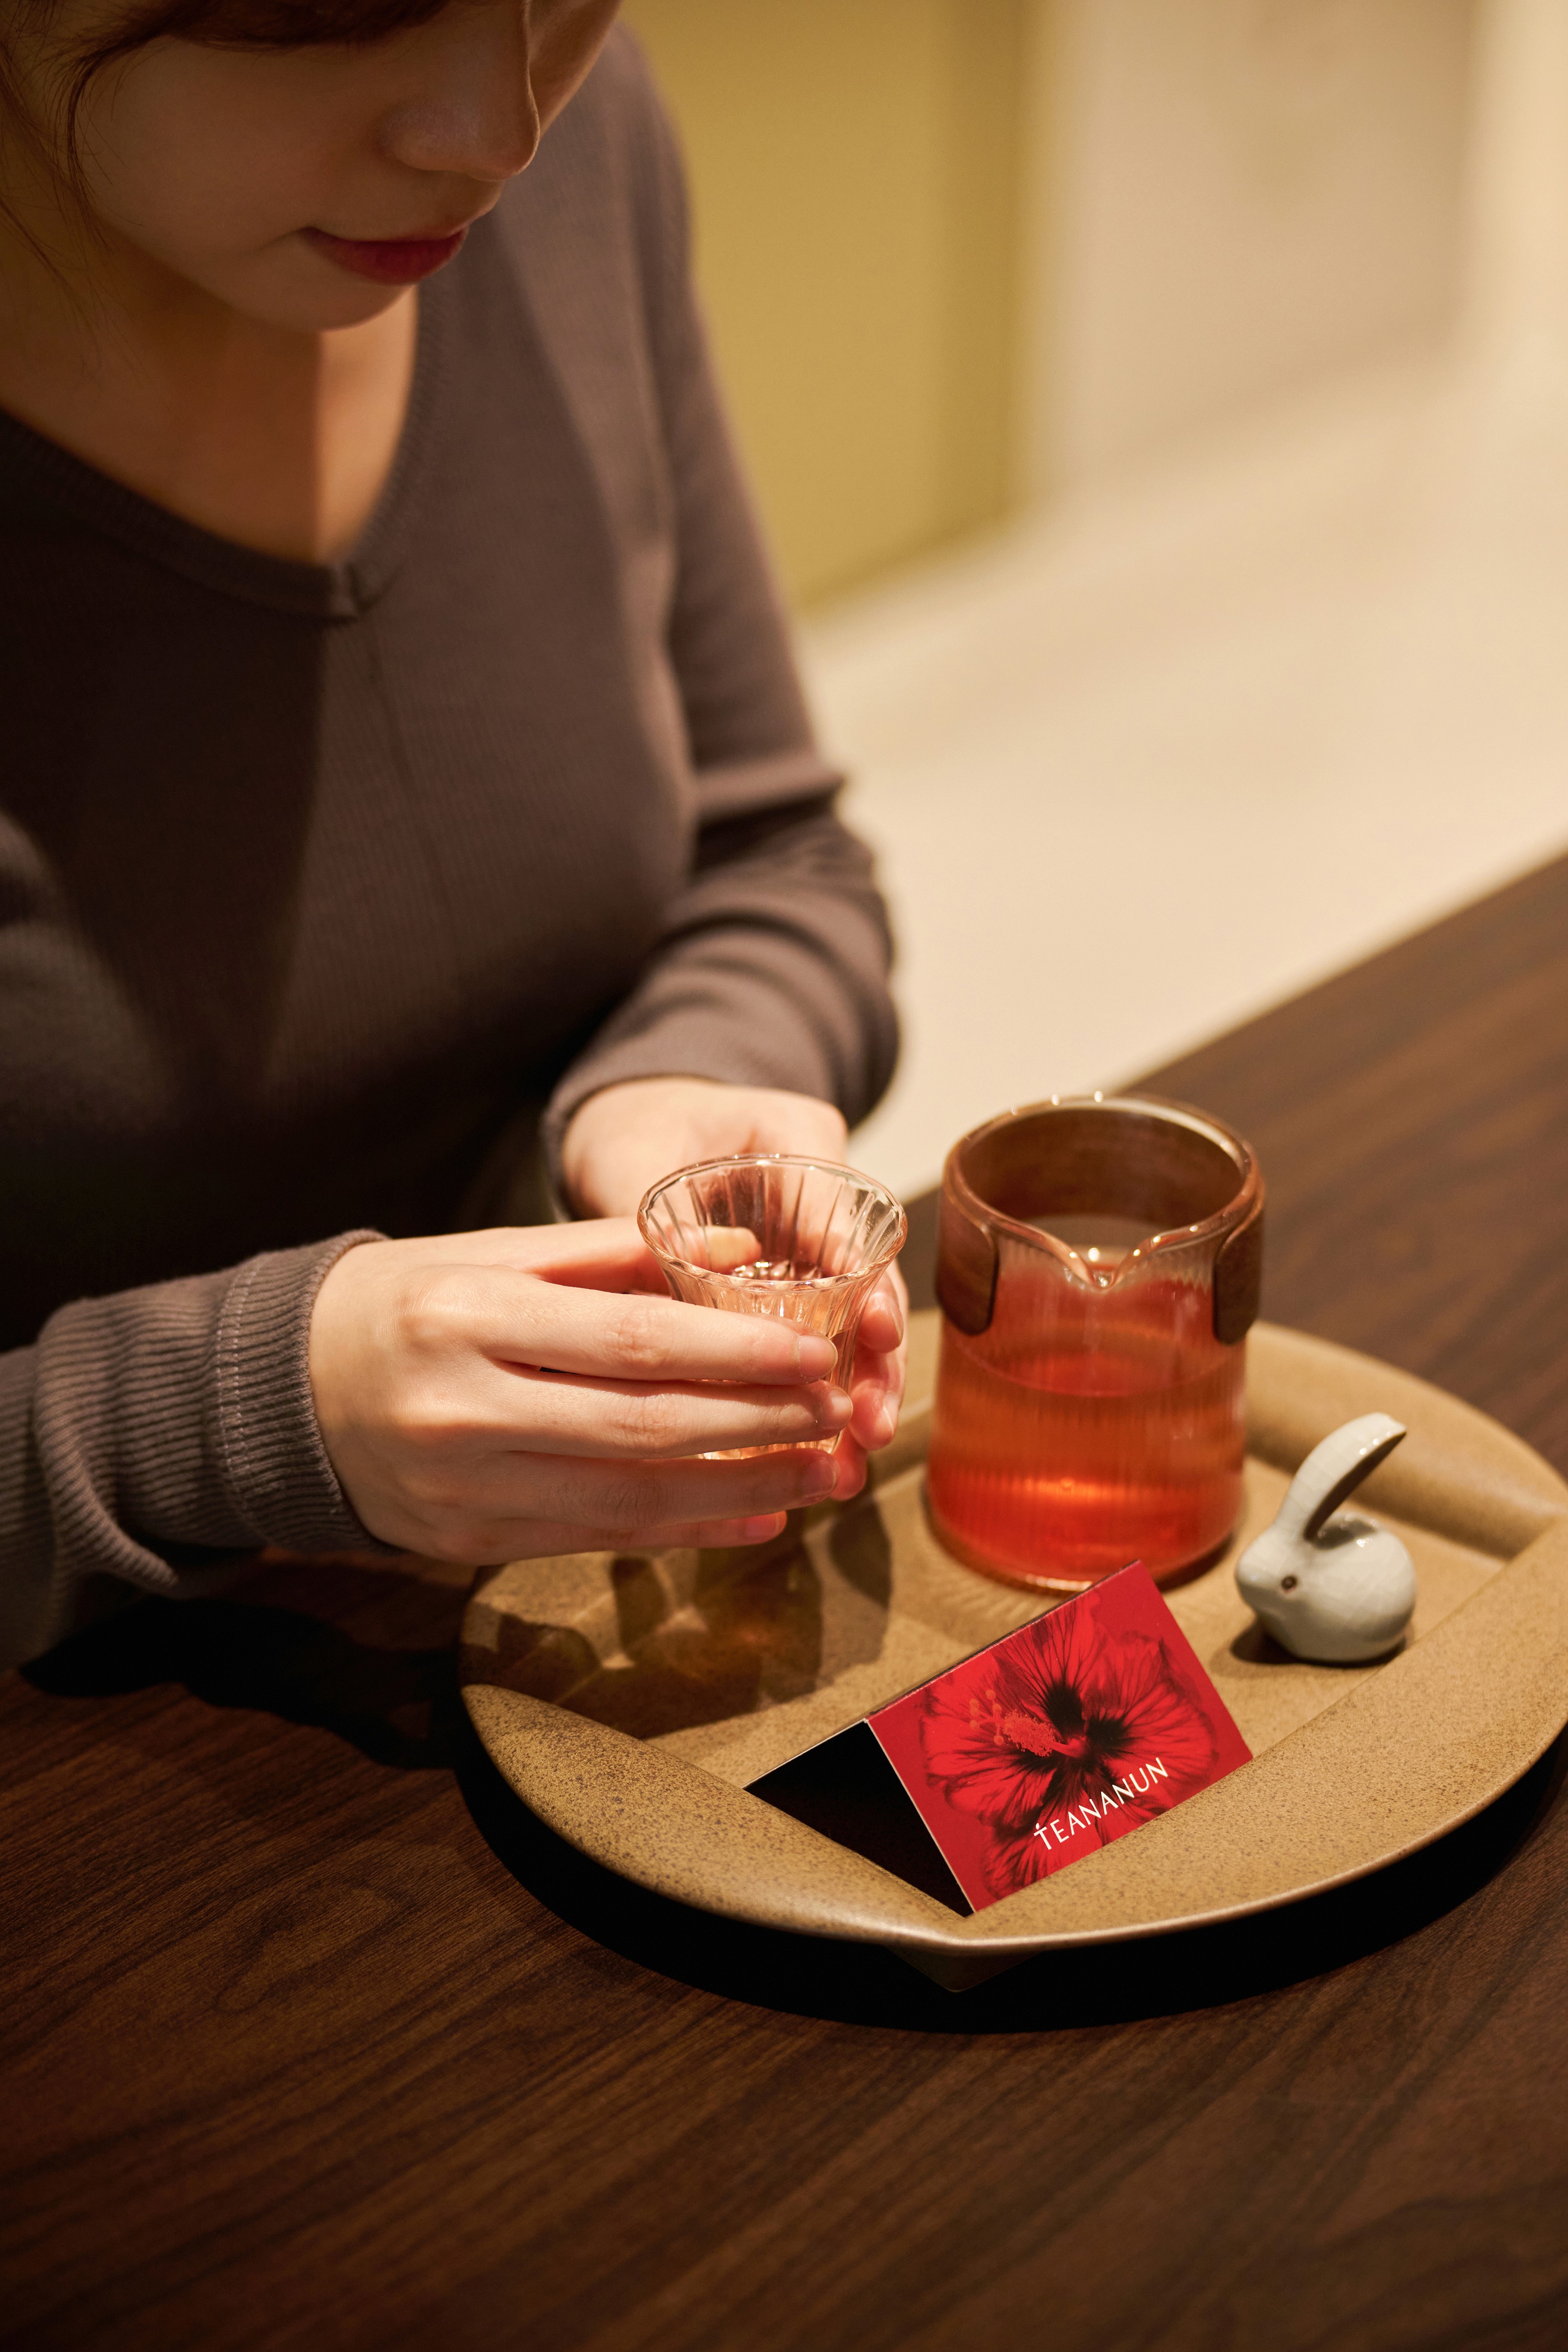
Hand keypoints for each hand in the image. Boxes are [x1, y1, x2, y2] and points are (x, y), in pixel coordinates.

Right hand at [308, 1219, 870, 1563]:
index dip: (735, 1356)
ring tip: (821, 1472)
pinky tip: (754, 1517)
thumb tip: (743, 1256)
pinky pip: (598, 1539)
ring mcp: (465, 1488)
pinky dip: (685, 1529)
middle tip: (836, 1413)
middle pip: (644, 1427)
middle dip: (756, 1426)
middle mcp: (466, 1411)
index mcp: (468, 1319)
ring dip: (740, 1490)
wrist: (286, 1392)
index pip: (632, 1344)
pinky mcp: (470, 1541)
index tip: (814, 1353)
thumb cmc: (403, 1304)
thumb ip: (614, 1252)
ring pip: (630, 1499)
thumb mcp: (490, 1253)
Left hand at [560, 1076, 906, 1470]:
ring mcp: (809, 1253)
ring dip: (851, 1398)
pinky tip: (812, 1465)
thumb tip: (670, 1276)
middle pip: (867, 1284)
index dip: (869, 1275)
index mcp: (796, 1137)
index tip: (876, 1330)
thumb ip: (645, 1206)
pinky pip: (804, 1354)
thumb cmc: (633, 1129)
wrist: (630, 1134)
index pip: (848, 1209)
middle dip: (874, 1360)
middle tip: (870, 1424)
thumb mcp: (632, 1153)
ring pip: (846, 1329)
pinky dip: (806, 1406)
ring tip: (852, 1462)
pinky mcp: (784, 1301)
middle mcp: (818, 1197)